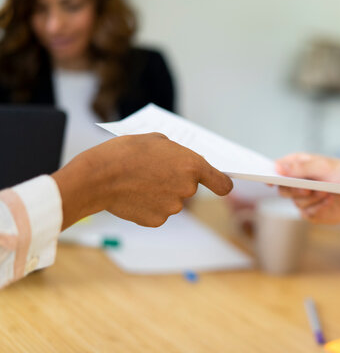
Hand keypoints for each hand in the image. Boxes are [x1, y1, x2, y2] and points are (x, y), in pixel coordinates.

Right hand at [53, 133, 232, 228]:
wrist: (98, 177)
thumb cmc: (125, 153)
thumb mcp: (156, 140)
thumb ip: (176, 151)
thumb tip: (181, 159)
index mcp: (192, 166)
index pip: (222, 183)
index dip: (221, 183)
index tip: (220, 184)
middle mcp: (187, 189)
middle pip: (189, 188)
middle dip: (175, 180)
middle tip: (153, 171)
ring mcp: (173, 207)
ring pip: (172, 200)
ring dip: (161, 192)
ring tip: (138, 181)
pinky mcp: (157, 220)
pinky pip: (158, 211)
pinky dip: (149, 205)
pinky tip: (134, 195)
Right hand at [276, 154, 339, 223]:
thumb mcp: (325, 166)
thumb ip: (302, 167)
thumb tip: (278, 168)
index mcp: (298, 165)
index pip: (277, 168)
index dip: (269, 174)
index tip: (267, 179)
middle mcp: (298, 182)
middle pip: (282, 188)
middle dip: (295, 189)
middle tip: (308, 188)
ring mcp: (303, 198)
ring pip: (296, 202)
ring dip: (312, 198)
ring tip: (328, 191)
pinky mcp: (311, 212)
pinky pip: (307, 213)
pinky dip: (319, 207)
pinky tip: (330, 201)